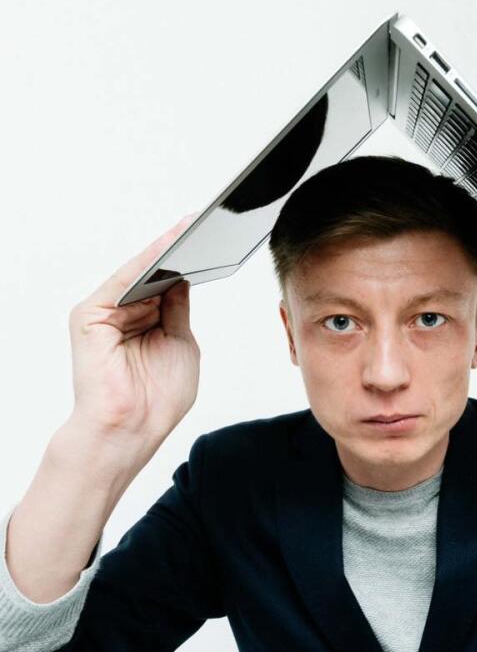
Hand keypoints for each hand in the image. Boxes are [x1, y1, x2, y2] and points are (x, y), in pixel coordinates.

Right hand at [68, 214, 200, 439]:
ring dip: (164, 251)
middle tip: (205, 223)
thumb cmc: (157, 398)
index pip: (167, 285)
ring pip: (138, 274)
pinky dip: (145, 262)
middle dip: (178, 251)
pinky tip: (167, 247)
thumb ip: (178, 310)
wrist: (132, 428)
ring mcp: (106, 313)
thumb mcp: (181, 344)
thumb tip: (181, 276)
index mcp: (147, 323)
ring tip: (192, 227)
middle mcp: (125, 314)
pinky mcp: (90, 316)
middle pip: (153, 275)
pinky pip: (122, 281)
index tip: (211, 240)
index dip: (187, 263)